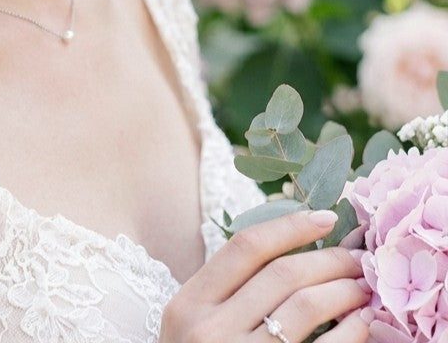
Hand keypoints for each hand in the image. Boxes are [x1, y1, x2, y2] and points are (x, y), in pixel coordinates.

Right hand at [160, 209, 368, 342]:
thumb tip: (293, 248)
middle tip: (356, 256)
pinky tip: (361, 324)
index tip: (326, 218)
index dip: (289, 227)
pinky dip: (349, 333)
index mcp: (187, 304)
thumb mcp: (195, 327)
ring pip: (304, 308)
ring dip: (343, 291)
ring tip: (362, 287)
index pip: (245, 248)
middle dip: (328, 258)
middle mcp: (209, 330)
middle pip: (281, 274)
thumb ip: (227, 291)